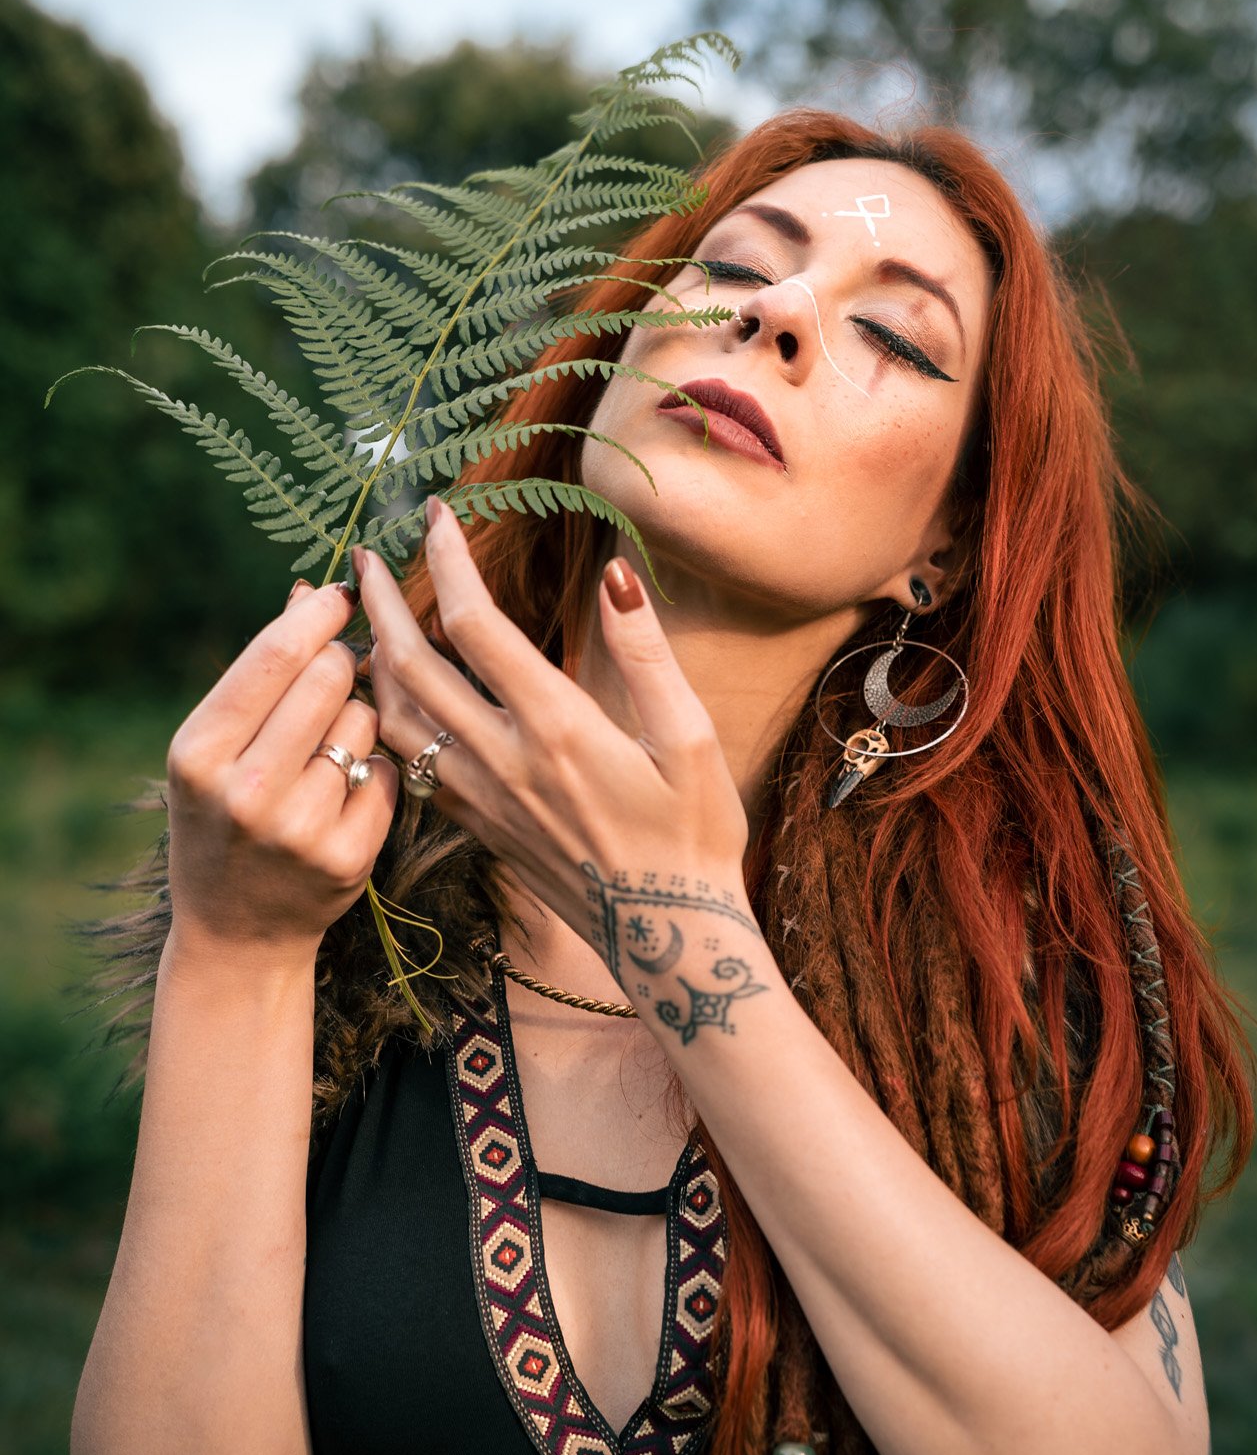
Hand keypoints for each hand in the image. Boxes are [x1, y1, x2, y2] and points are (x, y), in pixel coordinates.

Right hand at [164, 580, 398, 962]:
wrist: (236, 932)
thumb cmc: (222, 819)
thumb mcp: (212, 750)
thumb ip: (260, 674)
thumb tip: (312, 591)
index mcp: (199, 752)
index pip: (277, 655)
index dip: (320, 614)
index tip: (342, 594)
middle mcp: (247, 790)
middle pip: (330, 677)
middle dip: (340, 664)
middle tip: (332, 676)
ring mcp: (301, 828)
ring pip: (366, 720)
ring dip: (357, 719)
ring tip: (324, 753)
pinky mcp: (349, 857)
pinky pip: (386, 771)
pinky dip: (373, 772)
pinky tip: (342, 797)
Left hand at [355, 498, 753, 981]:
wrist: (668, 939)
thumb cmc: (695, 836)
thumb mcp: (693, 739)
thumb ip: (647, 653)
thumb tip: (615, 572)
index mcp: (558, 728)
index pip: (475, 626)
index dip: (448, 560)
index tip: (435, 514)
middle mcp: (505, 761)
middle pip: (409, 667)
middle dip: (379, 603)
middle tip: (363, 558)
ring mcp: (482, 800)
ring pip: (394, 720)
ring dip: (369, 661)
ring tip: (364, 621)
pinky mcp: (477, 828)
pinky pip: (410, 764)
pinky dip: (386, 717)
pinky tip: (392, 695)